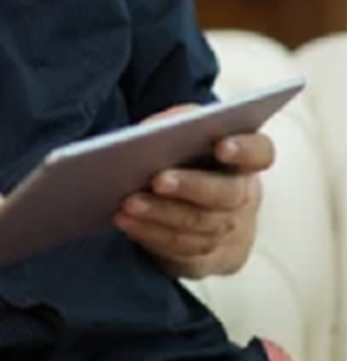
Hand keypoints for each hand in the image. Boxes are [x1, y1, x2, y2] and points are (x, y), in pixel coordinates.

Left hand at [114, 103, 274, 278]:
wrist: (185, 204)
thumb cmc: (180, 160)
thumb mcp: (177, 134)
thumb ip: (173, 126)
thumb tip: (149, 135)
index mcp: (242, 161)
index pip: (259, 152)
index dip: (245, 150)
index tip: (221, 146)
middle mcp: (243, 197)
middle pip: (227, 194)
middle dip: (190, 187)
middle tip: (157, 180)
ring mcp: (230, 232)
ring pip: (201, 227)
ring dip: (161, 215)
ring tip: (128, 204)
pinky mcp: (208, 259)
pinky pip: (184, 252)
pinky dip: (151, 235)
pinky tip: (126, 222)